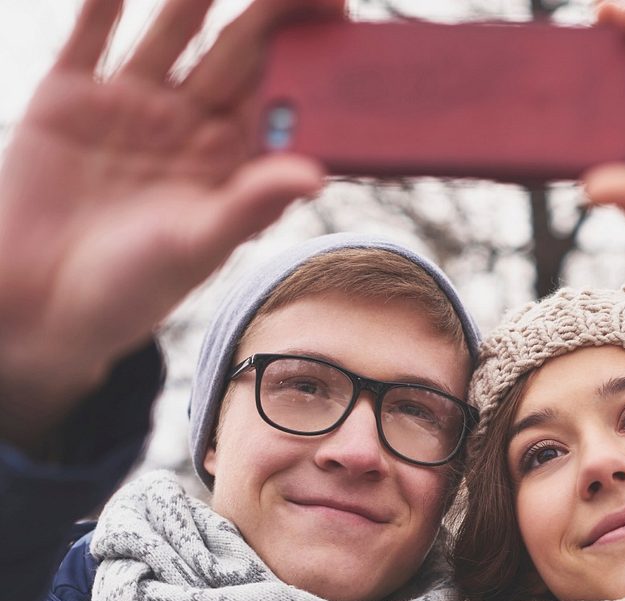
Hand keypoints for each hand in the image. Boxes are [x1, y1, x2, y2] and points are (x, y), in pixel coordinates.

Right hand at [0, 0, 337, 449]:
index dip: (309, 57)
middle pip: (237, 51)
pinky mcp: (69, 98)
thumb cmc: (131, 290)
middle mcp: (186, 128)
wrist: (40, 304)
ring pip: (172, 28)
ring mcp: (130, 107)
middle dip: (272, 7)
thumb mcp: (197, 247)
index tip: (342, 13)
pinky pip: (91, 32)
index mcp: (227, 165)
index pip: (279, 98)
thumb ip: (250, 205)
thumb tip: (316, 174)